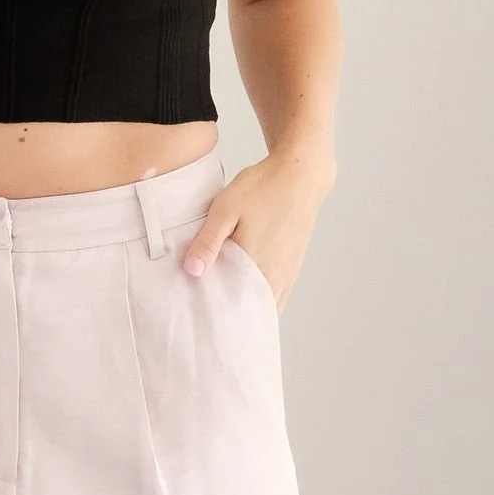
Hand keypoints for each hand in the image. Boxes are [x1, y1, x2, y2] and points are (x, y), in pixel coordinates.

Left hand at [180, 151, 332, 307]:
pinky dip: (259, 300)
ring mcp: (287, 274)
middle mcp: (275, 276)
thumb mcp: (226, 209)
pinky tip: (244, 293)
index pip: (236, 308)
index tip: (200, 319)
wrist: (301, 175)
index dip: (218, 317)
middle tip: (208, 318)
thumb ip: (208, 241)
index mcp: (257, 266)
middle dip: (231, 318)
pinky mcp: (292, 267)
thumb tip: (192, 271)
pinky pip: (275, 296)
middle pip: (251, 312)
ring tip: (224, 309)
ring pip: (265, 306)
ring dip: (247, 310)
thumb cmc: (263, 188)